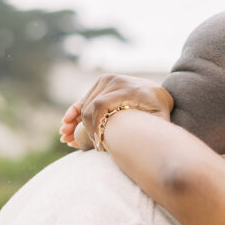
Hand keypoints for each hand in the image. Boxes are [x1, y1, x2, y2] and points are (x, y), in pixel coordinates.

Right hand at [59, 75, 173, 150]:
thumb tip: (132, 140)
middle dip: (83, 128)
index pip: (100, 106)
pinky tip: (66, 123)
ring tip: (68, 138)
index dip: (95, 127)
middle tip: (80, 145)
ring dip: (75, 122)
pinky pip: (85, 97)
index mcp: (129, 90)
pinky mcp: (102, 81)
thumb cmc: (159, 112)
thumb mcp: (158, 121)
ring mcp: (108, 79)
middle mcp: (116, 80)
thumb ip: (147, 127)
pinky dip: (74, 111)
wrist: (158, 94)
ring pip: (85, 103)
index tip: (97, 145)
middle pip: (90, 105)